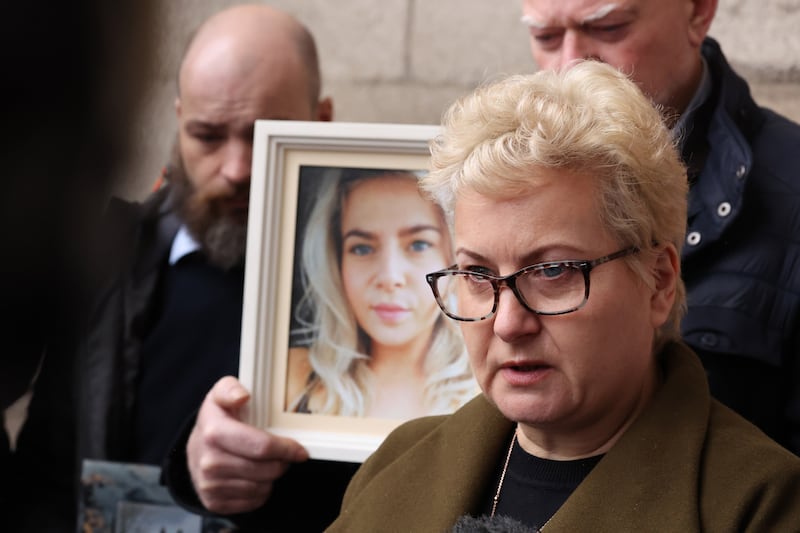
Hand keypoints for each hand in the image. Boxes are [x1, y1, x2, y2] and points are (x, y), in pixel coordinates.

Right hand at [187, 376, 309, 513]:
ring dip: (271, 477)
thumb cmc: (216, 419)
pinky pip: (252, 502)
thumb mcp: (220, 394)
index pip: (261, 446)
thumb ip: (230, 388)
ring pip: (262, 488)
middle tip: (282, 455)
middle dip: (281, 463)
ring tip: (265, 464)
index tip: (300, 450)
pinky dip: (260, 492)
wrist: (195, 449)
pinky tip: (255, 477)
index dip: (286, 449)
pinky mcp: (213, 502)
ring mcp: (209, 484)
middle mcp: (209, 461)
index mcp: (214, 432)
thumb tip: (242, 396)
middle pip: (266, 470)